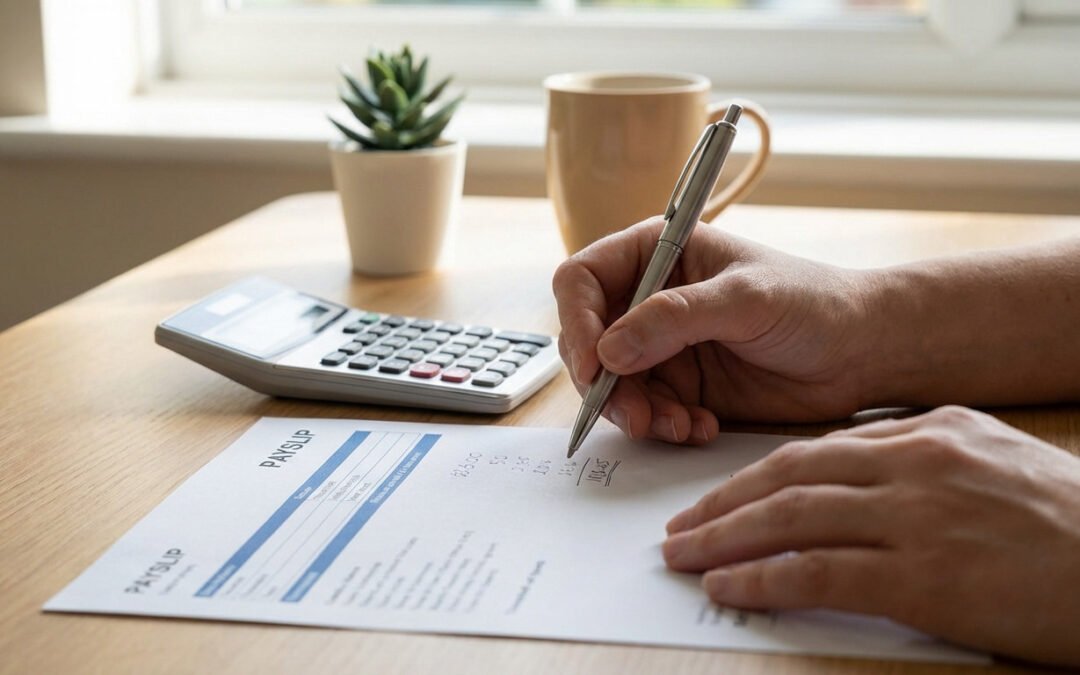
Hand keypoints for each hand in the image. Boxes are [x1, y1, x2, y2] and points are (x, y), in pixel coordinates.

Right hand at [553, 218, 872, 443]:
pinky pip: (646, 413)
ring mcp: (662, 346)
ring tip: (677, 425)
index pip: (582, 280)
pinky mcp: (681, 388)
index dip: (576, 322)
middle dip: (604, 382)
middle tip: (635, 412)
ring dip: (635, 411)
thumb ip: (675, 318)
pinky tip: (700, 427)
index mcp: (657, 253)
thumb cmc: (814, 303)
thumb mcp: (746, 300)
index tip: (593, 366)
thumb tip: (609, 350)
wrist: (863, 353)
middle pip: (587, 340)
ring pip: (612, 385)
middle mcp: (649, 299)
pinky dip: (663, 426)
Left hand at [662, 406, 1079, 666]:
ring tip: (683, 554)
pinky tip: (727, 586)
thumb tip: (856, 474)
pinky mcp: (924, 578)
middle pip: (790, 475)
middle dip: (723, 501)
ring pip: (792, 517)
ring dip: (725, 537)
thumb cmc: (1072, 523)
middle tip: (679, 525)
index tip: (719, 495)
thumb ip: (924, 460)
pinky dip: (763, 578)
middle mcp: (916, 464)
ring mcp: (918, 518)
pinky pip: (818, 572)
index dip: (754, 474)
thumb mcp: (996, 462)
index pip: (817, 448)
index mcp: (931, 432)